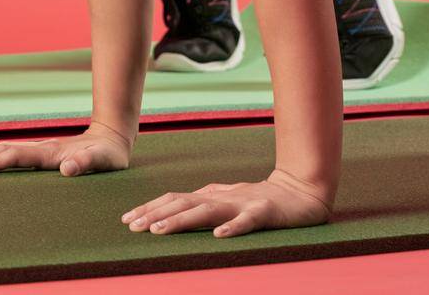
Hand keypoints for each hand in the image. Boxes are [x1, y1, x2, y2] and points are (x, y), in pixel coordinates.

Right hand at [0, 121, 132, 176]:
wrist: (110, 138)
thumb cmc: (108, 155)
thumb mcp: (103, 161)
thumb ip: (86, 163)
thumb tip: (66, 169)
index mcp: (50, 153)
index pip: (17, 156)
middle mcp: (41, 149)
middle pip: (3, 150)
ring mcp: (39, 150)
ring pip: (4, 150)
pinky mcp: (40, 154)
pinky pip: (12, 155)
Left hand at [122, 167, 332, 237]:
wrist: (302, 191)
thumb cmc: (262, 198)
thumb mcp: (227, 199)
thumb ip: (205, 201)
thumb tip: (176, 204)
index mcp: (211, 196)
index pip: (174, 200)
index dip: (150, 208)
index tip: (127, 220)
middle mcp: (221, 198)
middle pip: (182, 203)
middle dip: (155, 215)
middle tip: (132, 226)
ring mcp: (242, 203)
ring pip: (207, 211)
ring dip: (181, 220)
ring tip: (159, 230)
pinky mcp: (265, 212)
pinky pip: (248, 221)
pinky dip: (233, 227)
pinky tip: (219, 236)